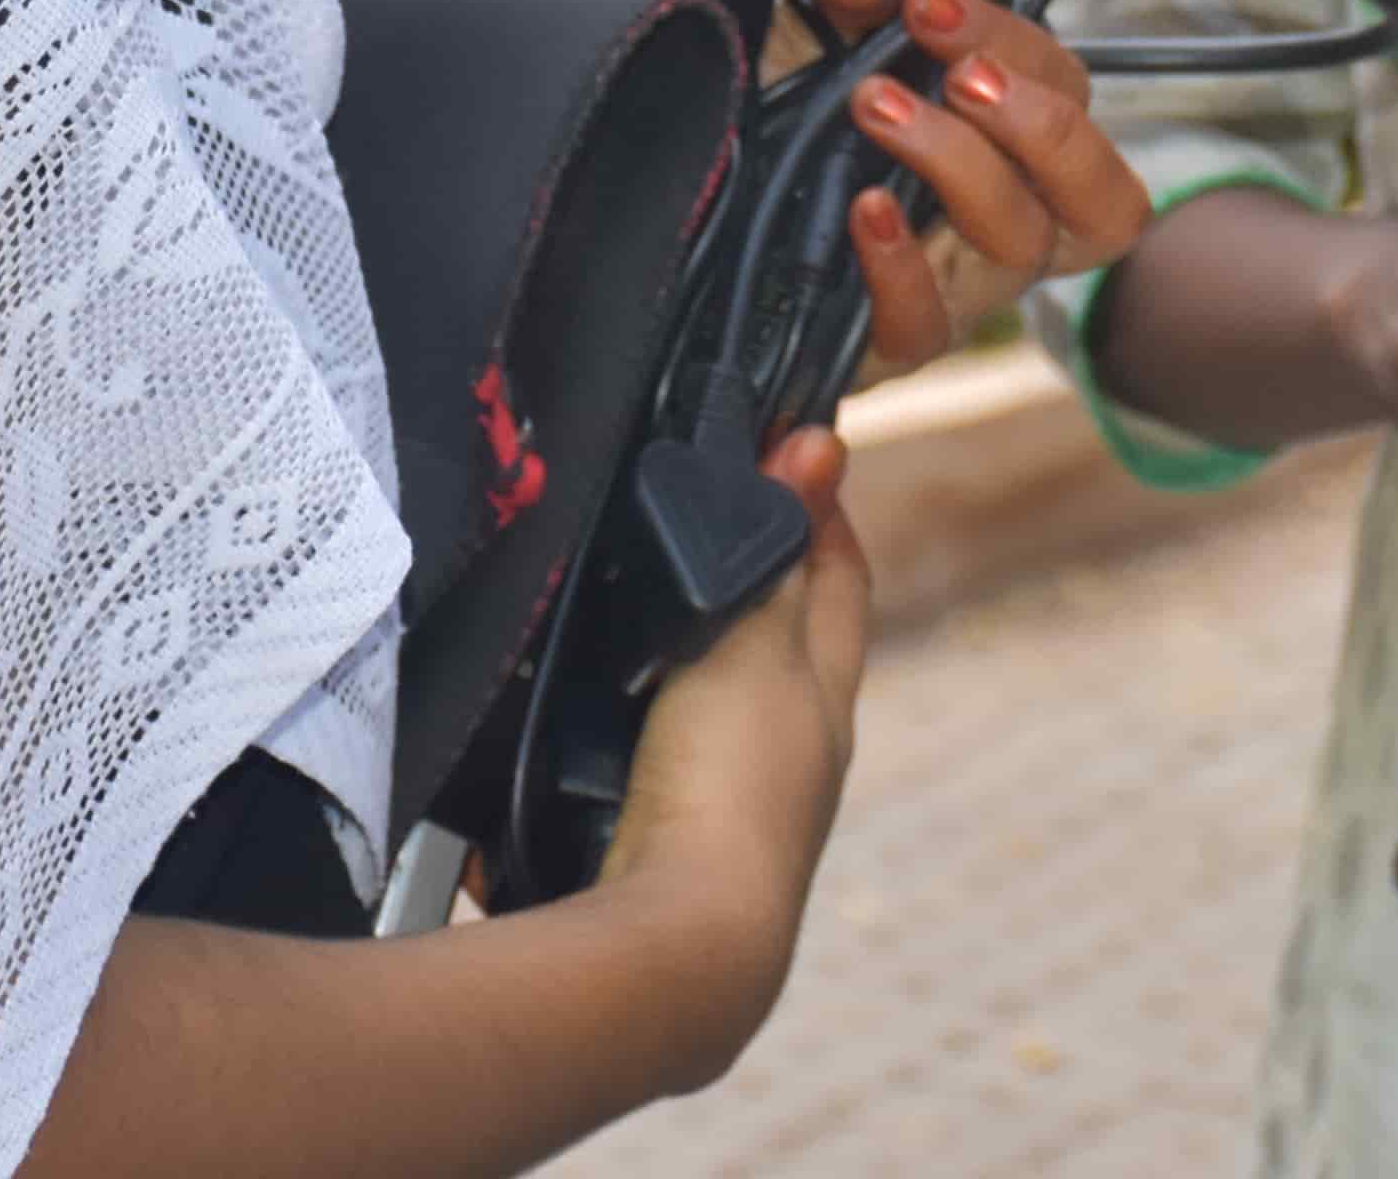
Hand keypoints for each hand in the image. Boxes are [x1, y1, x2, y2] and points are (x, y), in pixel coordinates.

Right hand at [593, 426, 874, 1084]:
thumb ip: (772, 554)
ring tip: (599, 629)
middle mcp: (790, 761)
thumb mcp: (754, 644)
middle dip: (743, 594)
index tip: (792, 455)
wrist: (677, 949)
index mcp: (824, 702)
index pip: (839, 582)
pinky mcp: (659, 854)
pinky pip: (633, 782)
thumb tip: (817, 448)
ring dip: (665, 681)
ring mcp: (728, 816)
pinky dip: (603, 753)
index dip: (821, 514)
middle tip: (685, 528)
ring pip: (704, 718)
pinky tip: (558, 738)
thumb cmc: (731, 791)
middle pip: (779, 653)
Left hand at [798, 0, 1158, 380]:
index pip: (1066, 88)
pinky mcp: (896, 340)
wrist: (720, 203)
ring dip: (958, 161)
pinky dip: (899, 263)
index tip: (925, 0)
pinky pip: (925, 324)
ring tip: (876, 107)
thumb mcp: (830, 26)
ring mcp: (964, 289)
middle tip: (960, 76)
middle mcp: (1013, 219)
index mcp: (1017, 139)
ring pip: (1019, 244)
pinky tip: (862, 207)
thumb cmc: (801, 114)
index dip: (1009, 37)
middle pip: (1104, 198)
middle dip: (1042, 124)